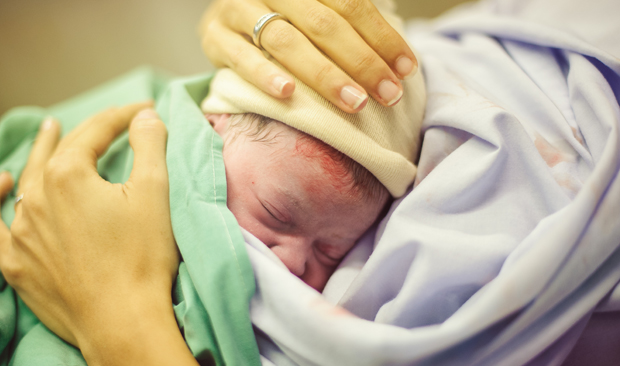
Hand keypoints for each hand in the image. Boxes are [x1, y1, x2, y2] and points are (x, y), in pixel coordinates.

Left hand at [0, 105, 221, 365]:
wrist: (121, 322)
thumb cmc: (141, 257)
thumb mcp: (154, 192)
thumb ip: (149, 145)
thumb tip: (144, 116)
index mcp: (68, 175)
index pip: (96, 132)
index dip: (123, 117)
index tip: (146, 110)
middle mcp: (35, 197)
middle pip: (60, 151)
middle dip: (86, 130)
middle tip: (105, 119)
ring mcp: (20, 231)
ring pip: (27, 180)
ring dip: (41, 154)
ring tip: (50, 133)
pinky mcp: (16, 262)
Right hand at [200, 0, 416, 112]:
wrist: (226, 18)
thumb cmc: (284, 21)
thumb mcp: (316, 10)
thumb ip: (348, 20)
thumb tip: (402, 58)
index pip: (351, 3)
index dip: (382, 36)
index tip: (406, 69)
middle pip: (324, 22)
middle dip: (362, 61)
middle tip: (388, 95)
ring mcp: (238, 8)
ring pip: (286, 40)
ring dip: (324, 75)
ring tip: (353, 102)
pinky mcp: (214, 35)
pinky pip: (240, 57)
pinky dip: (265, 75)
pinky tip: (288, 94)